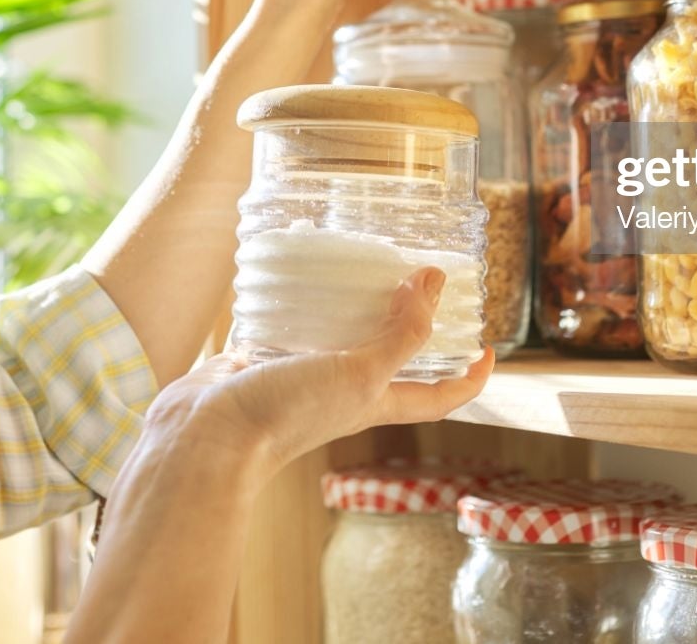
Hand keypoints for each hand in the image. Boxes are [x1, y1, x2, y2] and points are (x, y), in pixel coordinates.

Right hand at [149, 267, 493, 480]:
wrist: (208, 437)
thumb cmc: (289, 414)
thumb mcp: (361, 374)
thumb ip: (401, 333)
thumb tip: (434, 284)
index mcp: (373, 402)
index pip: (437, 397)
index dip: (469, 379)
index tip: (488, 348)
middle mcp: (342, 390)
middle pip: (390, 357)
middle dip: (409, 322)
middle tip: (420, 277)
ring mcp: (300, 374)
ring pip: (339, 334)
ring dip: (353, 302)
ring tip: (363, 259)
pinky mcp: (261, 358)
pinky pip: (289, 322)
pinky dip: (298, 297)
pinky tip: (297, 267)